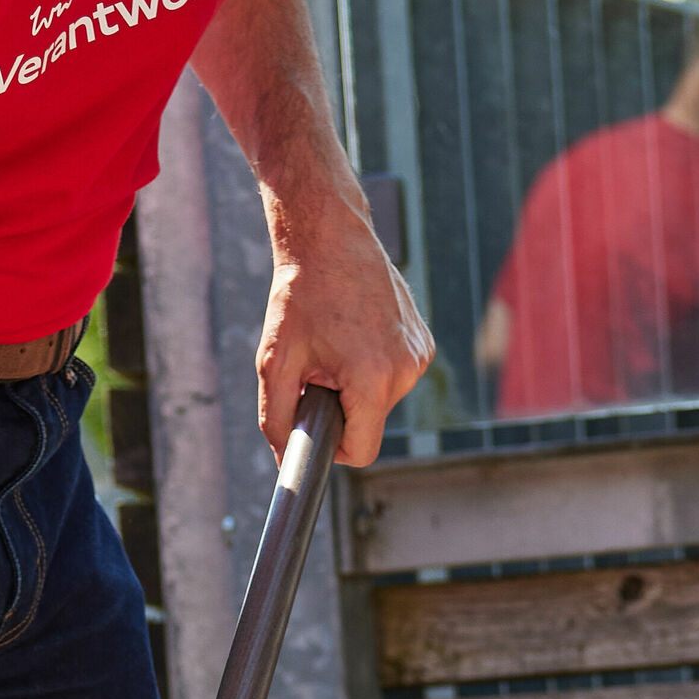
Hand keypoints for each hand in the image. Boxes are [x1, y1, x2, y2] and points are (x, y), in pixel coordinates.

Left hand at [257, 190, 433, 464]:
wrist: (329, 238)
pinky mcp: (424, 340)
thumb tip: (286, 460)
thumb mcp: (274, 362)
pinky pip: (394, 375)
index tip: (314, 426)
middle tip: (317, 367)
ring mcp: (420, 354)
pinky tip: (355, 334)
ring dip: (356, 385)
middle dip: (341, 408)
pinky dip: (372, 366)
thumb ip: (277, 420)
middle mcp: (406, 370)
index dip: (332, 448)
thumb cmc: (299, 297)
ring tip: (336, 345)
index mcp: (373, 380)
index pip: (361, 452)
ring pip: (381, 400)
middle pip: (369, 424)